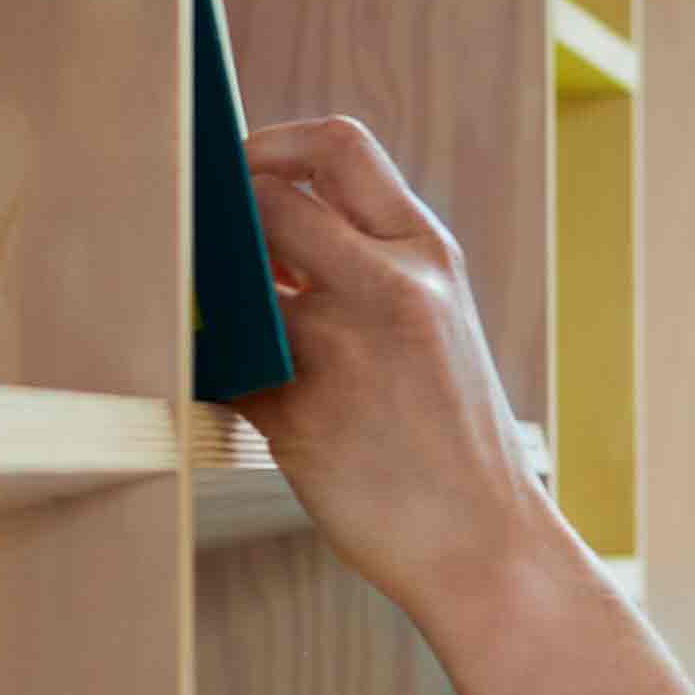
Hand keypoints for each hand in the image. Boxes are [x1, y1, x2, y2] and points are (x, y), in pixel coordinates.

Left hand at [230, 117, 560, 610]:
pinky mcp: (299, 416)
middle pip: (271, 197)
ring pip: (236, 284)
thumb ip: (369, 270)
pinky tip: (229, 383)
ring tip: (219, 317)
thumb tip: (261, 233)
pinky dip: (215, 368)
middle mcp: (394, 289)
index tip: (244, 176)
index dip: (271, 147)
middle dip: (224, 212)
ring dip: (212, 294)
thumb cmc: (454, 442)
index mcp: (431, 258)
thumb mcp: (439, 328)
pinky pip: (225, 366)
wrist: (487, 548)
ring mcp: (345, 350)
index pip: (339, 147)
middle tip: (206, 243)